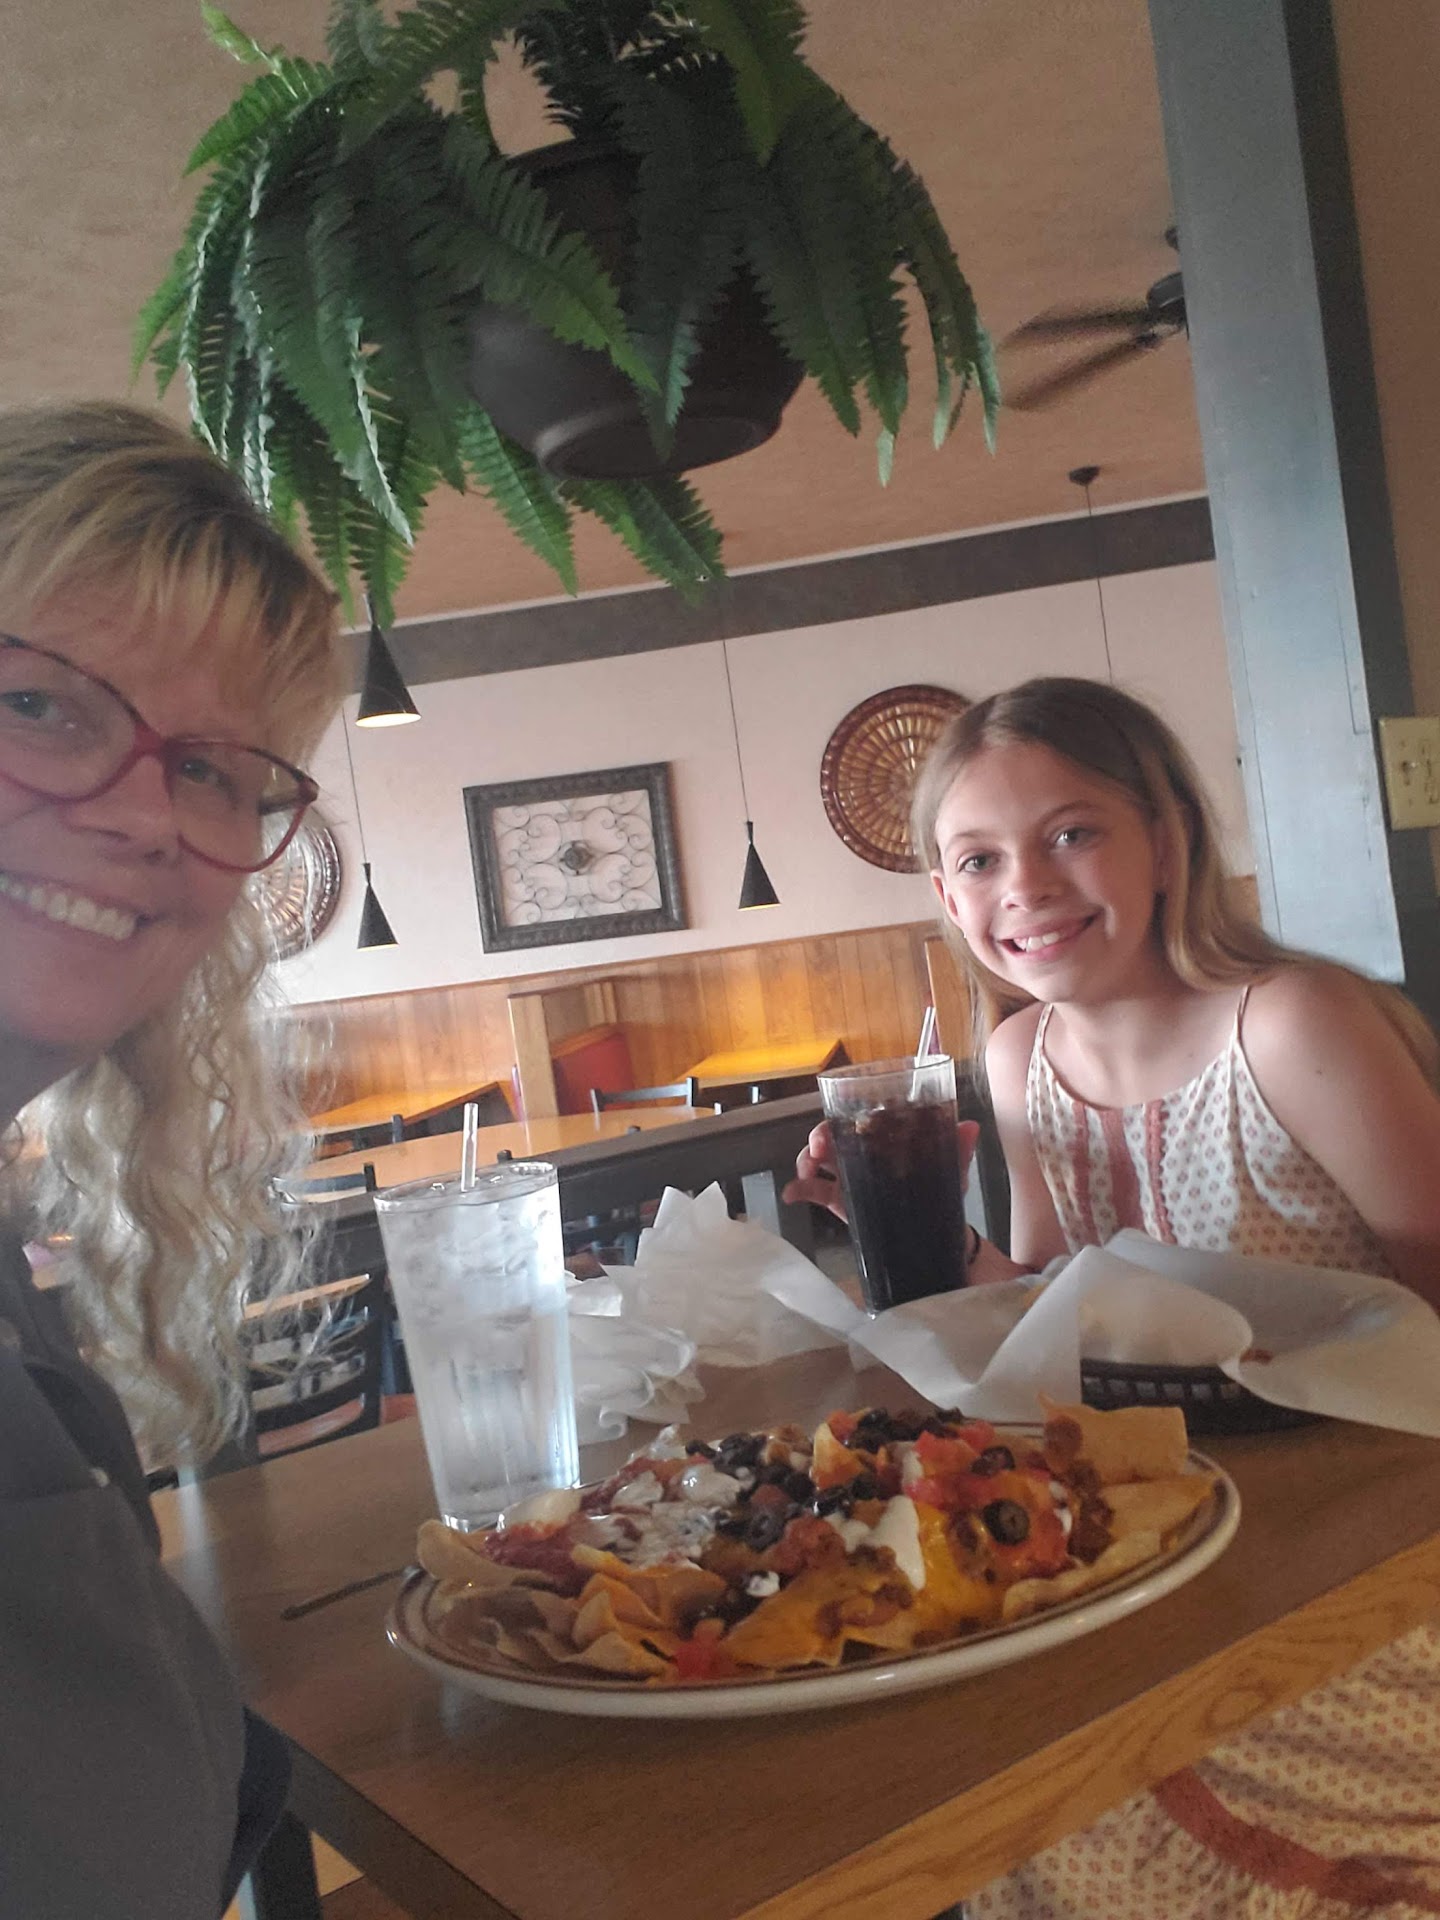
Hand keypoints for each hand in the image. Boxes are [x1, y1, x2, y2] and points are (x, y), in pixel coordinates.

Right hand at [781, 1118, 980, 1220]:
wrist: (935, 1238)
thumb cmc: (940, 1194)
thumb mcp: (952, 1171)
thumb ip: (959, 1150)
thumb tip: (970, 1126)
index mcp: (886, 1139)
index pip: (862, 1115)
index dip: (846, 1109)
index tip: (842, 1115)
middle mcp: (863, 1152)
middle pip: (833, 1133)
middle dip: (820, 1134)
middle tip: (820, 1146)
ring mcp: (848, 1175)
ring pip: (817, 1158)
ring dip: (806, 1158)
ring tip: (808, 1170)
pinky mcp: (838, 1200)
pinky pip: (813, 1190)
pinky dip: (798, 1189)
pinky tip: (791, 1194)